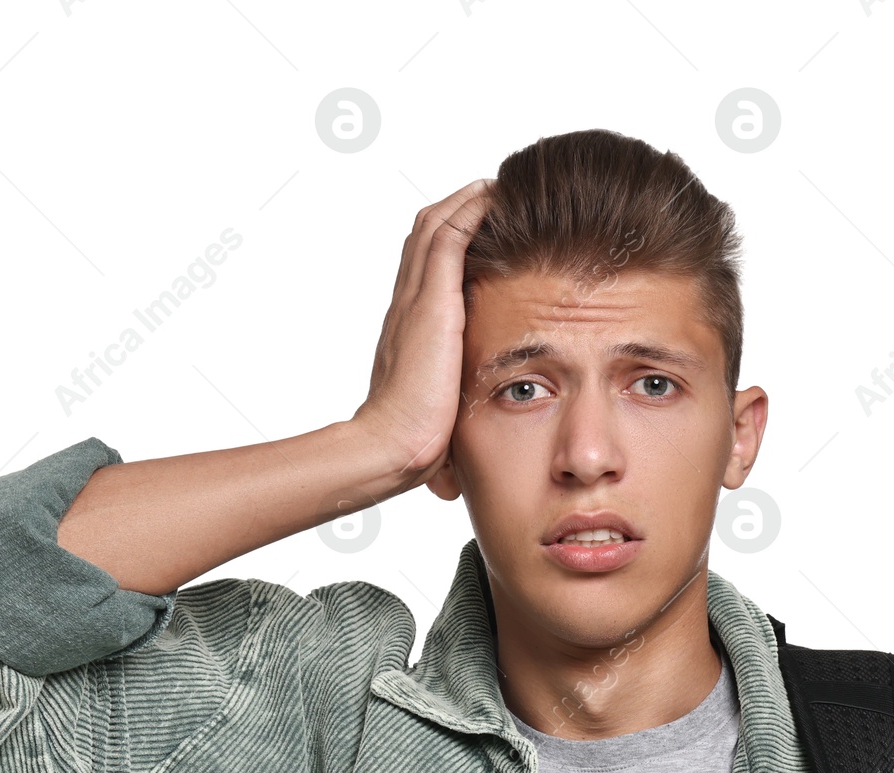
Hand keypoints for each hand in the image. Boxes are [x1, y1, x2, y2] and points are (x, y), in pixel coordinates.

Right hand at [351, 178, 493, 491]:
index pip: (427, 271)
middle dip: (458, 210)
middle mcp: (407, 307)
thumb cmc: (416, 447)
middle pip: (427, 236)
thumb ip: (451, 418)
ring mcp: (416, 300)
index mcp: (410, 331)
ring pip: (436, 226)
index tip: (482, 230)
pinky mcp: (431, 299)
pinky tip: (496, 193)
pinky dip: (470, 209)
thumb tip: (456, 468)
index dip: (451, 244)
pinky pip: (449, 235)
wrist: (393, 447)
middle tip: (494, 193)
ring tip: (500, 184)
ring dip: (467, 200)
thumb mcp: (440, 420)